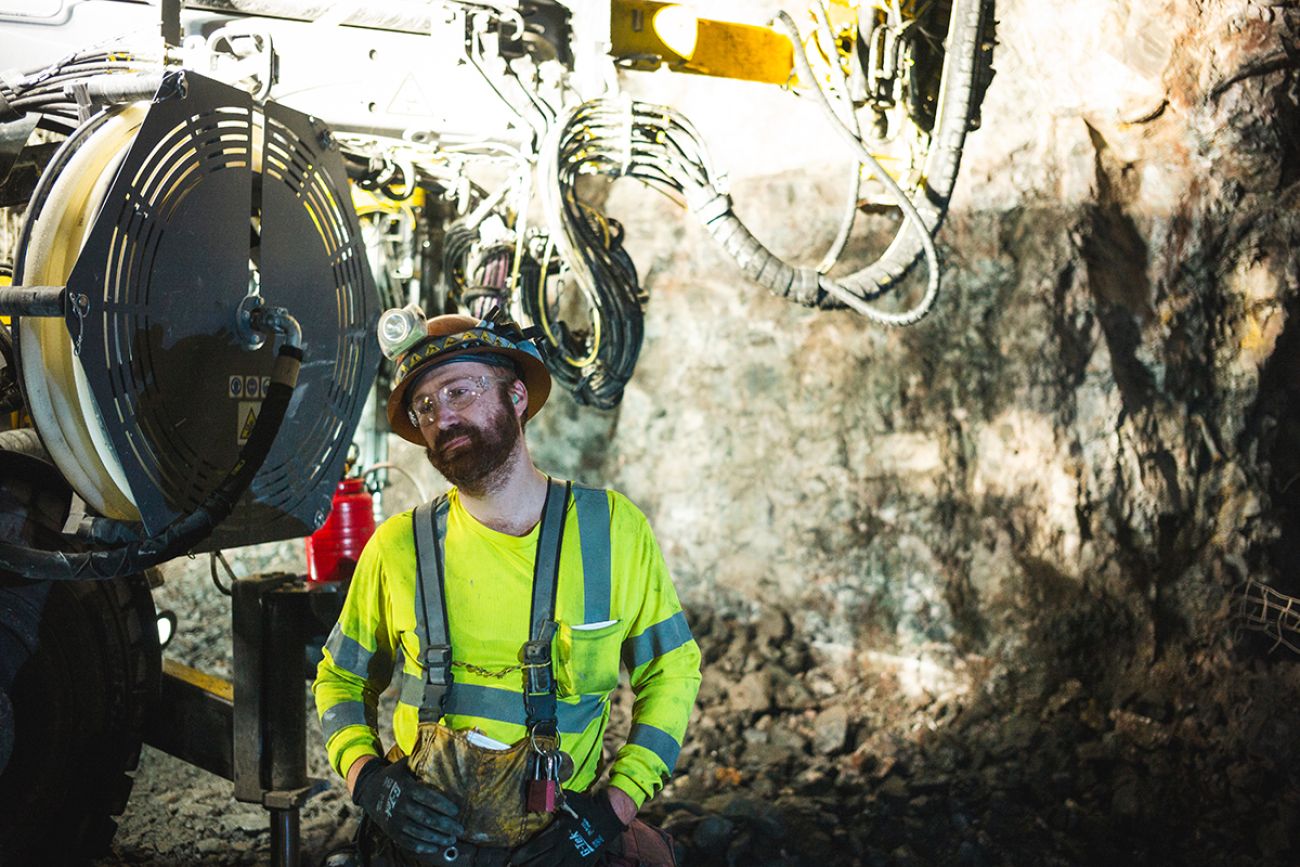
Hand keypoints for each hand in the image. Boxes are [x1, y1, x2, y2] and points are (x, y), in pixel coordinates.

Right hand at [351, 757, 463, 855]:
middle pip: (425, 818)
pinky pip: (407, 841)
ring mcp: (395, 820)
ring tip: (451, 839)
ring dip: (437, 837)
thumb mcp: (404, 765)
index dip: (443, 805)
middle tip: (460, 829)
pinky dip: (422, 846)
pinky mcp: (391, 831)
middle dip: (445, 825)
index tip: (457, 811)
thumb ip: (421, 762)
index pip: (427, 797)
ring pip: (418, 832)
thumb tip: (444, 749)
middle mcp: (400, 805)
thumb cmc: (394, 775)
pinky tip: (435, 847)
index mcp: (406, 787)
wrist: (368, 789)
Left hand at [510, 790, 626, 866]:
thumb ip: (553, 801)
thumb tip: (538, 795)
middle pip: (542, 860)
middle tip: (516, 866)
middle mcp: (565, 845)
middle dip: (528, 865)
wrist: (610, 814)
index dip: (524, 853)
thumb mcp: (569, 800)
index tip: (512, 858)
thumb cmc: (586, 805)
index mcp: (560, 830)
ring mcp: (575, 856)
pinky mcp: (584, 862)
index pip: (537, 845)